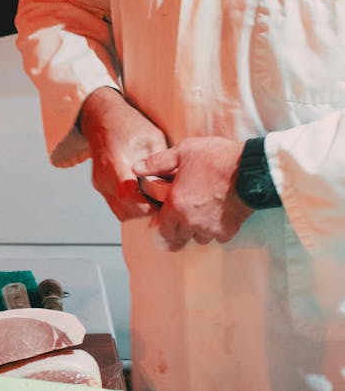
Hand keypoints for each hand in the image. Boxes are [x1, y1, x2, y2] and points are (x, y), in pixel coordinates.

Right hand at [79, 88, 168, 220]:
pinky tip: (143, 193)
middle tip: (164, 200)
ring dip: (139, 210)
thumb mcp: (152, 138)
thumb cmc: (128, 125)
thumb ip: (162, 165)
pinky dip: (131, 205)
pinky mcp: (100, 186)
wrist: (102, 117)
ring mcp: (100, 184)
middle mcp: (104, 178)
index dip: (150, 204)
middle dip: (148, 210)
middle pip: (127, 211)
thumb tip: (178, 184)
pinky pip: (117, 205)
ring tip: (154, 195)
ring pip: (122, 212)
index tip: (165, 199)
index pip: (130, 197)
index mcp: (117, 164)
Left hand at [133, 137, 252, 250]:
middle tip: (183, 215)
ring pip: (198, 238)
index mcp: (176, 205)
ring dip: (197, 229)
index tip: (164, 221)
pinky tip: (218, 212)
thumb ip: (157, 162)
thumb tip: (137, 168)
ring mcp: (211, 228)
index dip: (160, 229)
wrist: (252, 169)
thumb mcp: (184, 152)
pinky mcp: (229, 230)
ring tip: (201, 210)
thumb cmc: (217, 158)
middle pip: (179, 238)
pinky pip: (217, 236)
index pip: (160, 233)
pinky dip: (216, 229)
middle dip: (178, 229)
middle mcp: (191, 222)